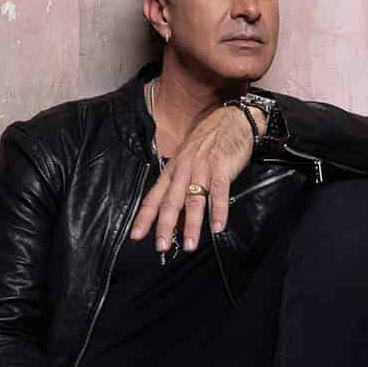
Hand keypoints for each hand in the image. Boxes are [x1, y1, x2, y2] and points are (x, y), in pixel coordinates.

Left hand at [130, 105, 256, 255]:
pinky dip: (218, 210)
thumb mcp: (188, 161)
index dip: (145, 217)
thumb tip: (176, 215)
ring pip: (194, 200)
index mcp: (173, 170)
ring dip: (191, 224)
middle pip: (171, 202)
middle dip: (164, 226)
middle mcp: (184, 170)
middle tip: (160, 247)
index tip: (136, 236)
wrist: (231, 119)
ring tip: (189, 245)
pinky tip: (217, 227)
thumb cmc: (209, 141)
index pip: (154, 196)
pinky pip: (219, 192)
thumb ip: (181, 186)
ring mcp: (203, 169)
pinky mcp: (222, 167)